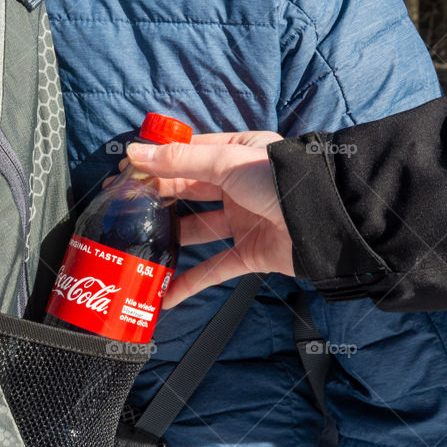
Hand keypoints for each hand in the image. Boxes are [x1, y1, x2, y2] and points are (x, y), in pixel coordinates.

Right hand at [124, 131, 294, 307]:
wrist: (324, 220)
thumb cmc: (281, 180)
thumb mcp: (227, 162)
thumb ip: (181, 161)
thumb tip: (135, 154)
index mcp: (235, 153)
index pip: (187, 155)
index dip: (155, 164)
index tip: (122, 174)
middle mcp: (237, 185)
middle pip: (187, 193)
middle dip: (156, 201)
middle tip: (121, 209)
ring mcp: (244, 220)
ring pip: (197, 231)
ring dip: (170, 240)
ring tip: (138, 246)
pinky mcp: (250, 253)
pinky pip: (214, 268)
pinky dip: (191, 282)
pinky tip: (165, 293)